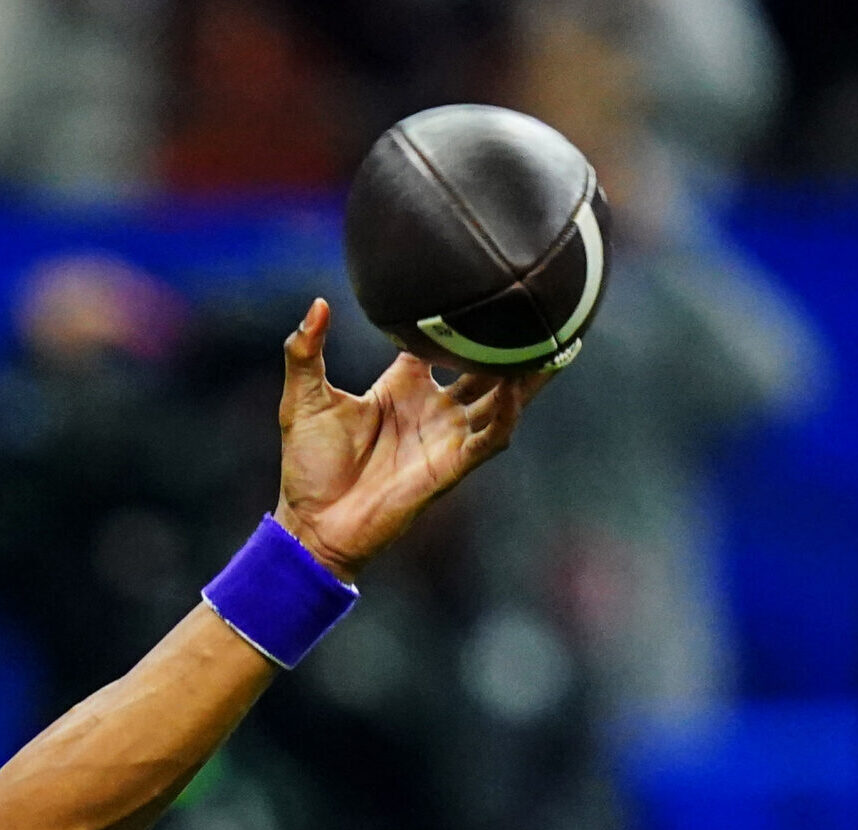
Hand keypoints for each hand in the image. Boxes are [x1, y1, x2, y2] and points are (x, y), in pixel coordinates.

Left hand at [272, 298, 554, 581]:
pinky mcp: (452, 464)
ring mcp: (446, 435)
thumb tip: (316, 304)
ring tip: (553, 340)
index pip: (441, 342)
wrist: (313, 523)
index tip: (475, 278)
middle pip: (485, 367)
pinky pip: (490, 435)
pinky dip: (507, 412)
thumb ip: (305, 352)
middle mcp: (432, 406)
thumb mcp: (304, 399)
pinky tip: (518, 387)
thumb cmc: (309, 465)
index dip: (459, 316)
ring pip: (502, 398)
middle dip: (511, 343)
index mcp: (402, 385)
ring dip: (527, 374)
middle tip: (538, 306)